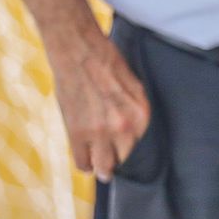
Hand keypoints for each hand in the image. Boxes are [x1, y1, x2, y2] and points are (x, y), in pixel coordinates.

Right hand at [46, 29, 150, 182]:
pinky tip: (86, 158)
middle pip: (123, 160)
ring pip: (102, 166)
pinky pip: (82, 162)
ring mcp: (100, 132)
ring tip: (99, 162)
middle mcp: (124, 126)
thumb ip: (133, 112)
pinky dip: (84, 163)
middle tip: (111, 160)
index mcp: (141, 113)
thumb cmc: (106, 65)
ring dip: (100, 166)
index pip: (141, 147)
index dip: (131, 149)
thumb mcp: (133, 88)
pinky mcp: (77, 133)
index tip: (124, 150)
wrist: (79, 52)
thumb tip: (131, 134)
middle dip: (117, 160)